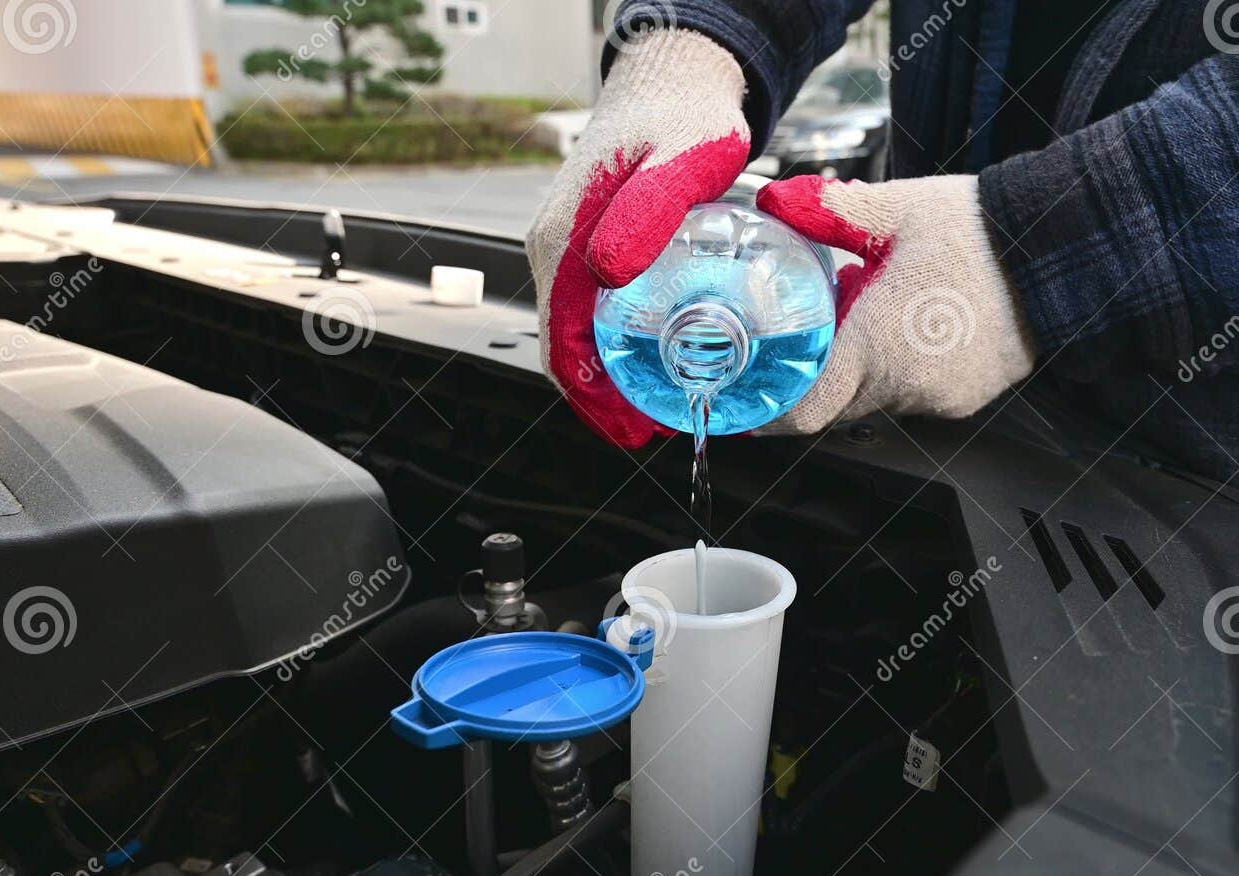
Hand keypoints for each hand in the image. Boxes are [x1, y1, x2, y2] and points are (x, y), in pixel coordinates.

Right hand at [525, 30, 748, 447]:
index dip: (596, 400)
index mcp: (564, 240)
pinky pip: (592, 312)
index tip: (634, 433)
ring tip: (660, 409)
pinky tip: (656, 361)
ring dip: (612, 379)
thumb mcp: (682, 159)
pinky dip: (617, 348)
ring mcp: (569, 249)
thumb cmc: (683, 114)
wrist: (674, 79)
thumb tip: (605, 273)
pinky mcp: (590, 246)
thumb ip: (650, 210)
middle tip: (655, 432)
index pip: (562, 345)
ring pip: (578, 335)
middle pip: (566, 349)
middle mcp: (555, 249)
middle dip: (605, 402)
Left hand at [754, 174, 1037, 433]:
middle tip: (811, 335)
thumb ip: (824, 210)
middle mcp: (905, 385)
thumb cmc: (981, 232)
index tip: (747, 403)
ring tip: (871, 315)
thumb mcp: (892, 210)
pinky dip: (900, 370)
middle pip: (836, 403)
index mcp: (874, 346)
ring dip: (862, 369)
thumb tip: (775, 202)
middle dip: (817, 375)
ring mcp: (939, 398)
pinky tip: (913, 325)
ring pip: (876, 399)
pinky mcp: (966, 398)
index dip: (768, 413)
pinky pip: (914, 395)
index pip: (804, 410)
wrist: (1058, 249)